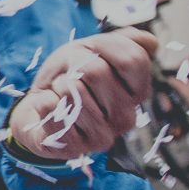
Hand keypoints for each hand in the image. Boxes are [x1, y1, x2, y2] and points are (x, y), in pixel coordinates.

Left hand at [8, 29, 159, 163]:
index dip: (103, 45)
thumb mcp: (93, 51)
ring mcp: (103, 137)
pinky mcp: (75, 148)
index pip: (132, 59)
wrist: (39, 107)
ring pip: (72, 91)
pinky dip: (43, 100)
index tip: (89, 49)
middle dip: (73, 64)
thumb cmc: (70, 78)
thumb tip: (149, 42)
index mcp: (137, 93)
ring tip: (60, 93)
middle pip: (96, 72)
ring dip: (58, 84)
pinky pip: (51, 107)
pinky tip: (50, 109)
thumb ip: (123, 43)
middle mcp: (126, 118)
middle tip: (69, 75)